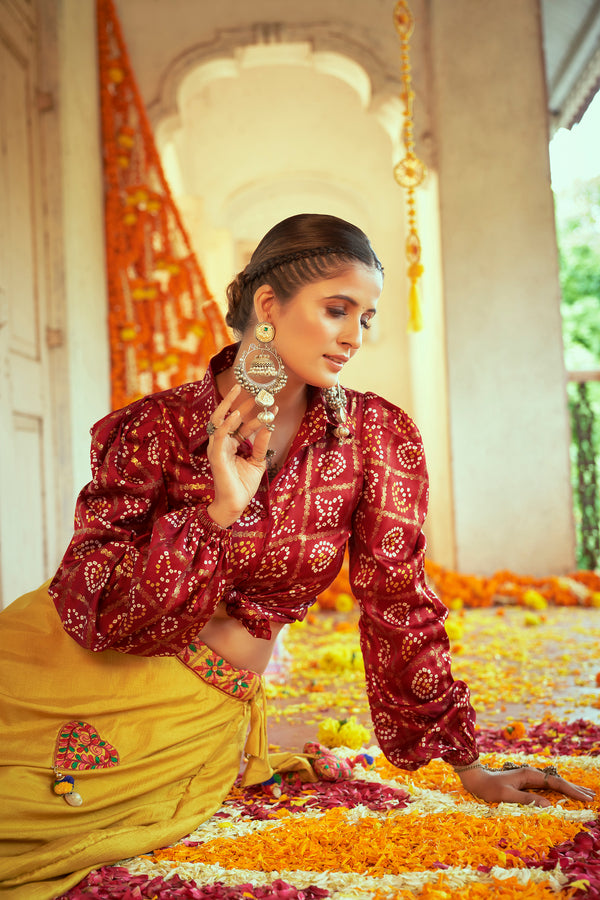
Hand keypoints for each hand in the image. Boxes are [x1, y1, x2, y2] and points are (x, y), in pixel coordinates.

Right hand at [206, 384, 275, 527]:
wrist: (235, 504)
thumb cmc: (243, 484)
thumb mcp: (257, 461)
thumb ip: (261, 444)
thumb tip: (268, 427)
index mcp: (232, 444)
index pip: (243, 424)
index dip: (257, 413)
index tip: (273, 405)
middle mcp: (223, 443)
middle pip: (228, 416)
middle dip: (239, 402)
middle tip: (254, 390)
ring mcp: (218, 448)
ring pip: (220, 421)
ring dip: (230, 407)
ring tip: (242, 394)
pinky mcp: (215, 456)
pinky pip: (219, 436)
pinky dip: (227, 424)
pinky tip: (236, 415)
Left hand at [457, 762, 595, 806]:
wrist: (476, 780)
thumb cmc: (489, 789)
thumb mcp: (506, 796)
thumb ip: (527, 800)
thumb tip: (548, 805)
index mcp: (529, 775)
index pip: (555, 783)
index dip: (571, 790)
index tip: (585, 797)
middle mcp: (531, 774)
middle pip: (558, 781)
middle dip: (575, 789)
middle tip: (592, 796)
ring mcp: (529, 778)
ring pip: (554, 784)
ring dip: (569, 789)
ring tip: (584, 794)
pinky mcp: (526, 783)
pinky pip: (547, 787)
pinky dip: (559, 790)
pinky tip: (565, 793)